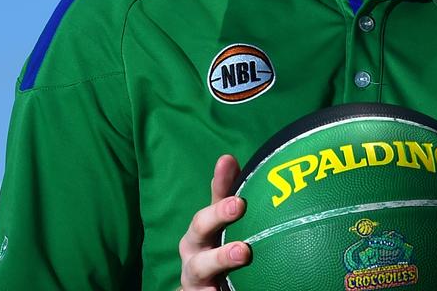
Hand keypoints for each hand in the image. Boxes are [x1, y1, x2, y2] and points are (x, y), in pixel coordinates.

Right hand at [178, 154, 251, 290]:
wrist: (204, 290)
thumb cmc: (217, 245)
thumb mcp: (223, 220)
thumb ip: (228, 192)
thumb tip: (228, 158)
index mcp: (201, 226)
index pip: (211, 200)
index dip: (220, 184)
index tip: (231, 169)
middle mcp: (193, 248)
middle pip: (200, 227)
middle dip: (218, 215)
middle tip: (239, 205)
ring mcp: (194, 275)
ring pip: (200, 265)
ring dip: (221, 257)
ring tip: (243, 251)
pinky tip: (220, 290)